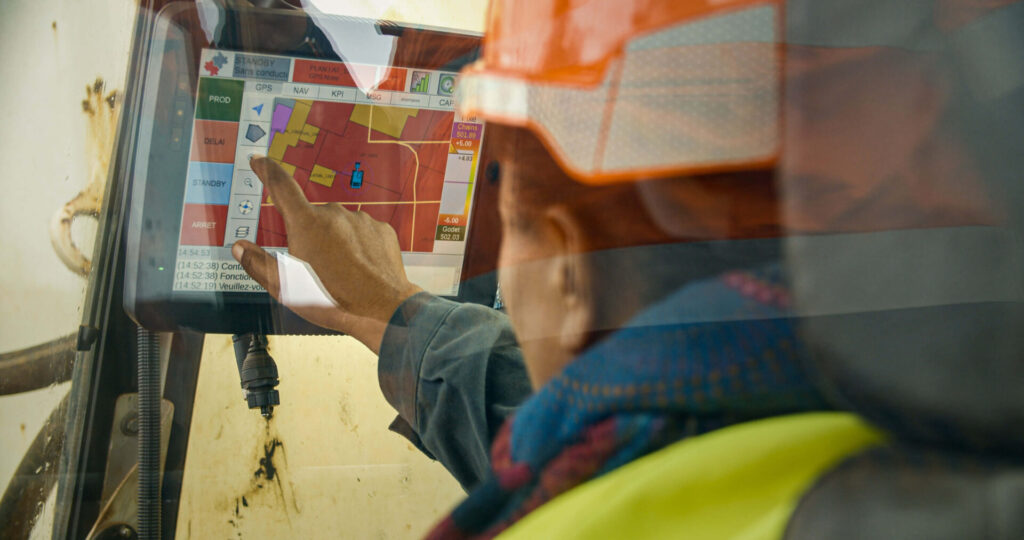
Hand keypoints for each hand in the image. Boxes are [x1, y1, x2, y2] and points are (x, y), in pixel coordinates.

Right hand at [231, 156, 422, 352]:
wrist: (383, 309)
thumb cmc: (333, 300)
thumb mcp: (286, 288)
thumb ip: (259, 264)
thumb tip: (239, 247)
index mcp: (306, 224)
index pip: (281, 187)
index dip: (267, 171)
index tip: (259, 160)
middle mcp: (334, 214)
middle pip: (312, 218)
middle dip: (310, 237)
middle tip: (316, 269)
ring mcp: (361, 220)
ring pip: (339, 226)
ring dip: (336, 243)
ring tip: (342, 273)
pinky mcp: (381, 229)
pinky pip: (362, 233)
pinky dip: (358, 247)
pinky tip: (360, 269)